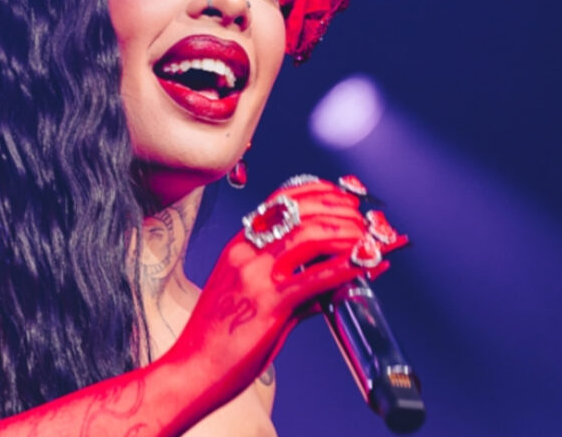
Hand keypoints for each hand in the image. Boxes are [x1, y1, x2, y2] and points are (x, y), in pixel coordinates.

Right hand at [164, 177, 406, 405]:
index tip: (345, 196)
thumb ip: (295, 286)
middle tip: (366, 220)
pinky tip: (367, 264)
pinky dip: (347, 266)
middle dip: (342, 210)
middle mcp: (247, 252)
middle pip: (302, 211)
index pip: (281, 200)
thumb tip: (333, 284)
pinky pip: (316, 278)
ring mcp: (257, 275)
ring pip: (311, 235)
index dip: (320, 191)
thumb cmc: (217, 340)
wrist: (191, 369)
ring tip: (370, 238)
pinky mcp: (269, 303)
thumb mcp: (252, 299)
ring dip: (348, 232)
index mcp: (240, 246)